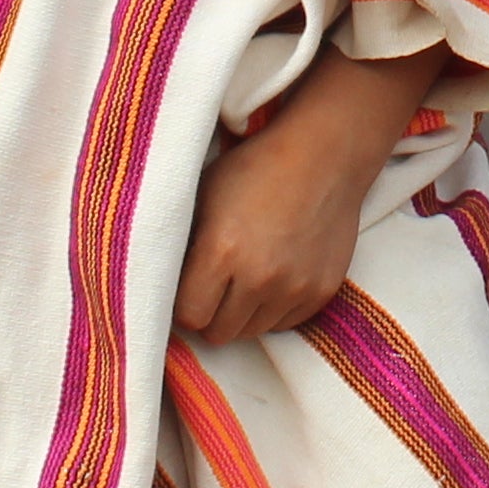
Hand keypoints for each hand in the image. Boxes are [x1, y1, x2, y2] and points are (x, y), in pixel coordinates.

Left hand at [172, 51, 433, 345]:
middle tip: (214, 287)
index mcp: (221, 251)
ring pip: (252, 332)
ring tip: (245, 278)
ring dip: (242, 314)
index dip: (183, 305)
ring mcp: (295, 287)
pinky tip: (273, 276)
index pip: (188, 316)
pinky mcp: (322, 291)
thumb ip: (183, 244)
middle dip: (211, 314)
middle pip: (219, 333)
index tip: (187, 289)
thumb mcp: (204, 194)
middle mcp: (259, 277)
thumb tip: (163, 281)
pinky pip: (284, 323)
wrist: (325, 154)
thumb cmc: (255, 167)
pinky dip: (273, 309)